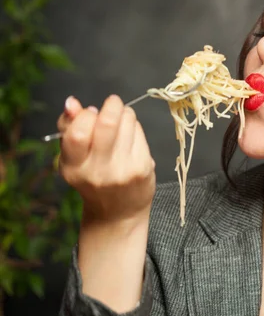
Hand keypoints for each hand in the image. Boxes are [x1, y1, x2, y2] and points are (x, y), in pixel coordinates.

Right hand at [57, 95, 155, 226]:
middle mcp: (97, 171)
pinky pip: (140, 133)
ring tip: (122, 123)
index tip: (91, 112)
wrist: (118, 213)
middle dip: (112, 105)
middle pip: (107, 123)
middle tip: (113, 103)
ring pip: (128, 123)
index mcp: (73, 167)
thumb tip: (72, 103)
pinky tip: (131, 137)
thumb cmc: (94, 178)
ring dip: (125, 115)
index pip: (77, 132)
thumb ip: (69, 128)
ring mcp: (122, 170)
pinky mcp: (142, 168)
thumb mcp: (75, 158)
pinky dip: (136, 128)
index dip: (86, 114)